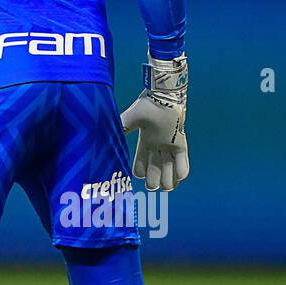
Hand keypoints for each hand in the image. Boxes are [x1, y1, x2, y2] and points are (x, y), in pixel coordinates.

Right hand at [121, 54, 188, 191]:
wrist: (163, 97)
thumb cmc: (145, 106)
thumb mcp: (128, 119)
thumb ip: (118, 129)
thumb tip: (101, 138)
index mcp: (145, 140)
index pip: (141, 161)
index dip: (139, 171)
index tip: (137, 176)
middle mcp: (157, 145)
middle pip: (156, 168)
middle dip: (154, 180)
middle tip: (152, 187)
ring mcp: (170, 145)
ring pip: (170, 168)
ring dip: (168, 179)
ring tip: (166, 187)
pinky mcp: (181, 143)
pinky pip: (184, 161)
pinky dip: (182, 170)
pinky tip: (179, 178)